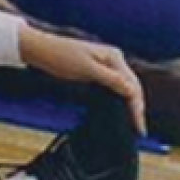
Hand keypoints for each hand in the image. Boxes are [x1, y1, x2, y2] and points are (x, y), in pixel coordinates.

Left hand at [21, 30, 145, 131]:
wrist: (40, 49)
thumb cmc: (60, 56)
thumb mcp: (87, 69)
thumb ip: (111, 80)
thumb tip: (131, 91)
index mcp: (114, 57)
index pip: (132, 85)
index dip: (137, 107)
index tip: (139, 125)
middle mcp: (113, 59)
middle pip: (132, 86)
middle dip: (137, 107)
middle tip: (139, 129)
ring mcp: (106, 65)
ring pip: (124, 87)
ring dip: (130, 104)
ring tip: (134, 123)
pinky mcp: (97, 71)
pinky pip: (113, 87)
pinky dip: (119, 99)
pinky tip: (120, 110)